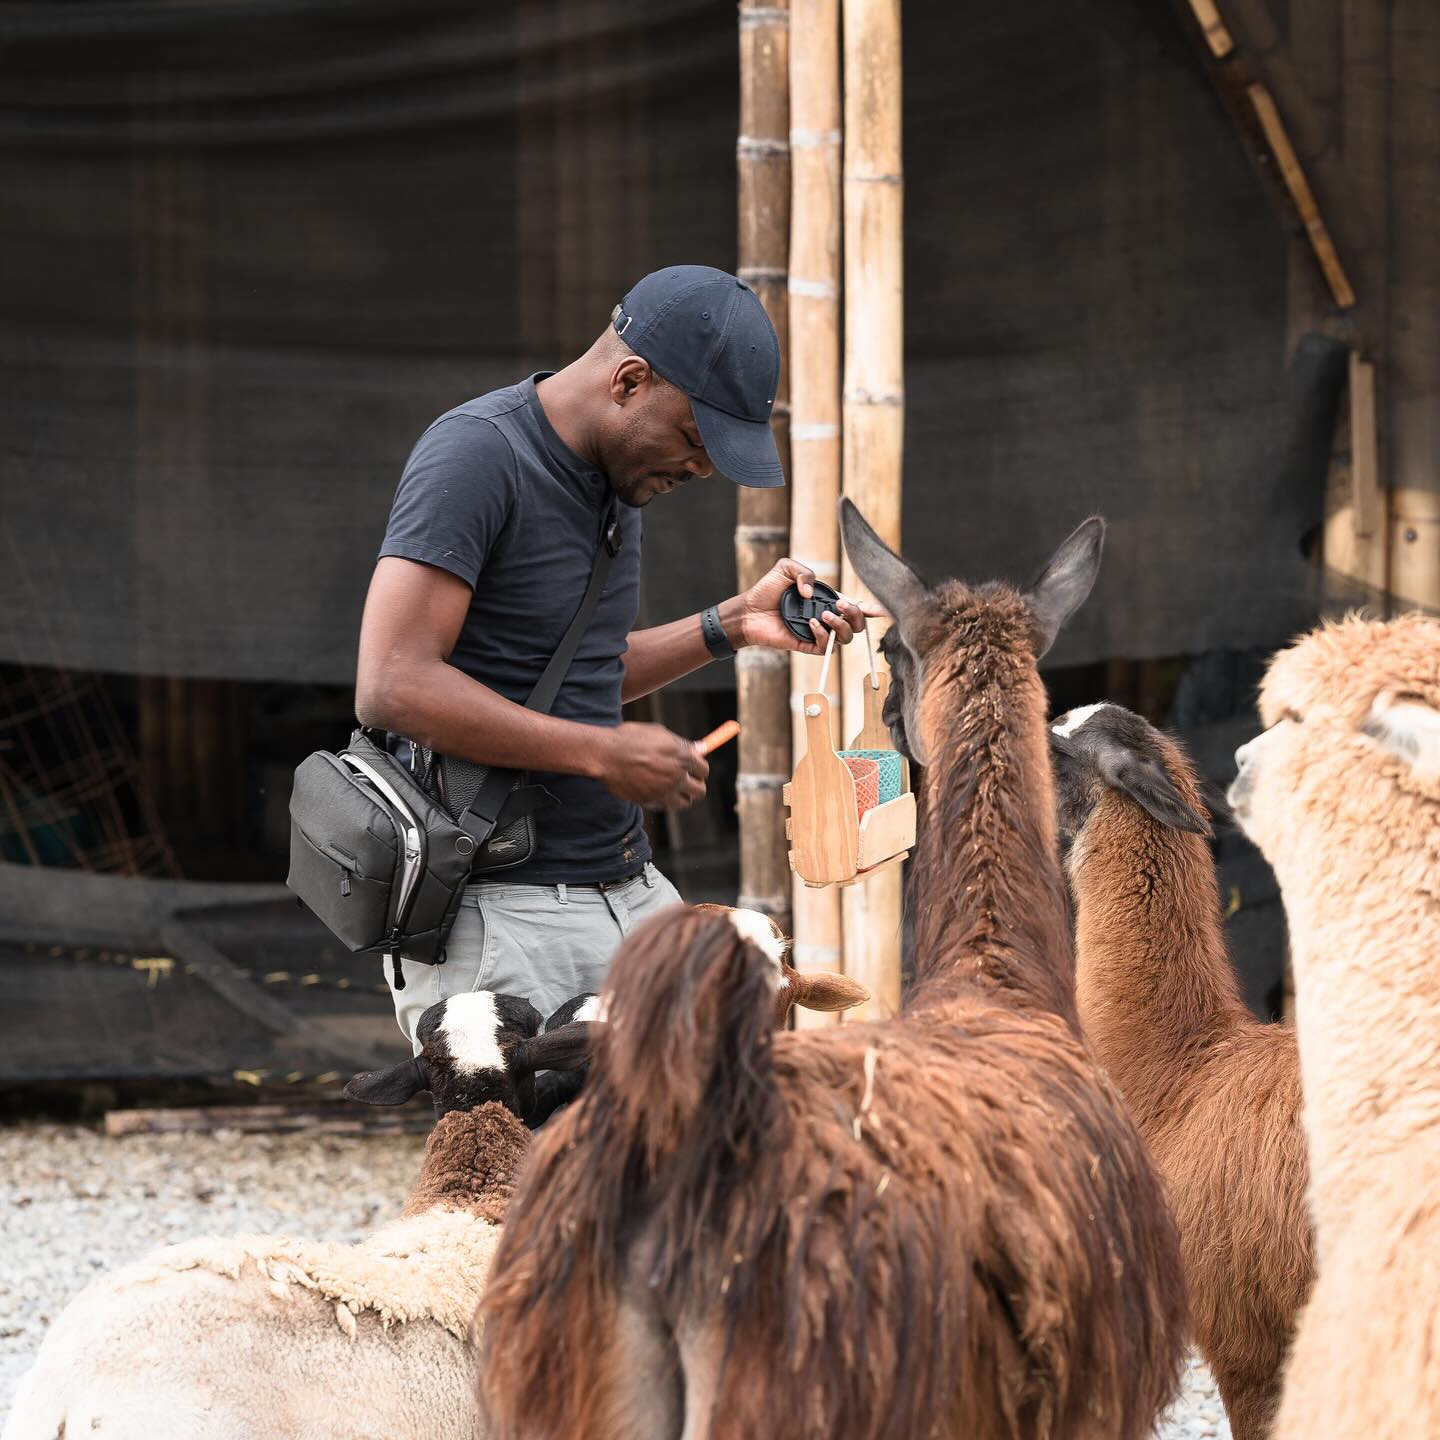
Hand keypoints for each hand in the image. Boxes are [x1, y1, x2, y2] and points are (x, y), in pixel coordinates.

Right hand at [594, 723, 708, 809]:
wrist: (606, 754)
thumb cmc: (631, 738)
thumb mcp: (659, 733)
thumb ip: (680, 744)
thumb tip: (697, 750)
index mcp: (683, 757)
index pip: (704, 770)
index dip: (699, 769)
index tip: (693, 768)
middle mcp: (677, 776)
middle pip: (700, 791)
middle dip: (695, 785)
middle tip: (687, 780)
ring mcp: (664, 791)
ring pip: (685, 803)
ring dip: (682, 796)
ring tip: (673, 787)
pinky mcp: (650, 801)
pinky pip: (665, 806)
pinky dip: (664, 800)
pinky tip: (655, 789)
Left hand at [732, 558, 887, 655]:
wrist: (749, 611)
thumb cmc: (767, 590)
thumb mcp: (786, 569)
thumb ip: (804, 572)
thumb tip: (813, 594)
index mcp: (826, 601)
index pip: (855, 606)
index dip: (872, 608)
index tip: (882, 609)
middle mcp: (827, 618)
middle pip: (857, 624)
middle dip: (857, 614)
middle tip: (842, 605)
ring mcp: (819, 634)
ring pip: (847, 637)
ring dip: (841, 625)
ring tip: (824, 614)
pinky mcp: (808, 646)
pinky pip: (827, 648)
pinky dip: (823, 636)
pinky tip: (811, 624)